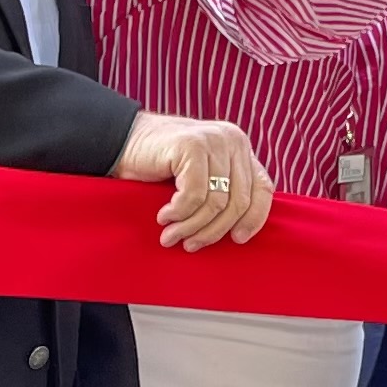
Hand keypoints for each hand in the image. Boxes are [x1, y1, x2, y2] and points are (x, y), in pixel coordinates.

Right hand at [113, 111, 271, 249]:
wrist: (123, 141)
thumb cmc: (160, 166)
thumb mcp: (202, 177)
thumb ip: (224, 191)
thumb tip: (242, 233)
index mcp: (240, 148)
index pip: (263, 188)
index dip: (254, 218)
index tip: (237, 240)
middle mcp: (232, 140)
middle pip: (238, 201)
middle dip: (214, 231)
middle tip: (190, 246)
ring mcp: (213, 140)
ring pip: (216, 203)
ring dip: (191, 227)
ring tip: (171, 236)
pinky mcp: (192, 145)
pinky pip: (195, 195)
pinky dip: (179, 213)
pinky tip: (164, 217)